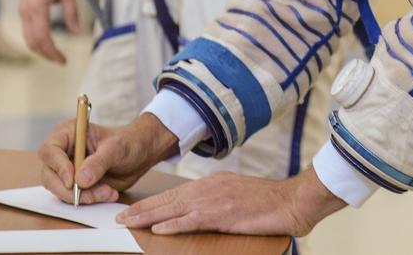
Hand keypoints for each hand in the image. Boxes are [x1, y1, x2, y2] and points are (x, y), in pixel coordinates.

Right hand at [19, 0, 78, 63]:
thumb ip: (71, 13)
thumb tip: (76, 32)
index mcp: (37, 8)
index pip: (43, 38)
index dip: (53, 52)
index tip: (64, 60)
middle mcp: (26, 12)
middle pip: (33, 42)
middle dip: (46, 54)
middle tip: (61, 61)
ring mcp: (22, 10)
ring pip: (27, 38)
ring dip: (40, 49)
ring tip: (55, 54)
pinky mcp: (23, 8)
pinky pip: (27, 30)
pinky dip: (36, 40)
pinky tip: (48, 42)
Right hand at [38, 113, 178, 203]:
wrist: (141, 155)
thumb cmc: (129, 142)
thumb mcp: (117, 148)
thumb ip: (99, 162)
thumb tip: (80, 180)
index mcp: (68, 133)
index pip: (49, 150)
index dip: (58, 167)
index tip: (72, 180)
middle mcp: (63, 152)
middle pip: (49, 175)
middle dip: (69, 189)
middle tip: (91, 194)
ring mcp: (67, 169)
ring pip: (61, 190)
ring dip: (83, 197)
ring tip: (108, 192)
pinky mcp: (75, 184)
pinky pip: (73, 197)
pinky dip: (90, 199)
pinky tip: (109, 194)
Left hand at [116, 165, 345, 236]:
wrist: (293, 201)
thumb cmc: (269, 202)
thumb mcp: (238, 196)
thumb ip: (217, 201)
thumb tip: (199, 211)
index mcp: (213, 183)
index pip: (176, 194)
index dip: (154, 203)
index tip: (134, 209)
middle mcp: (211, 188)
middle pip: (169, 199)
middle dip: (143, 209)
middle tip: (119, 216)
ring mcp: (216, 200)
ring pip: (175, 208)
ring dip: (149, 217)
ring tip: (128, 223)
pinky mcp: (224, 214)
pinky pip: (193, 220)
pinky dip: (174, 224)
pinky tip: (159, 229)